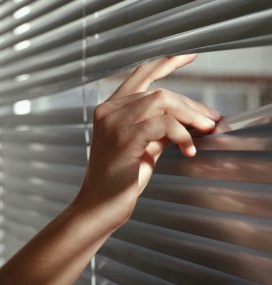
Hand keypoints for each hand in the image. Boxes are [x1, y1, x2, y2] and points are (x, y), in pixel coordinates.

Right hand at [79, 55, 220, 228]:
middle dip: (191, 104)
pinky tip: (188, 150)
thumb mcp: (142, 147)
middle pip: (159, 91)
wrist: (99, 205)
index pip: (141, 75)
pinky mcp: (124, 139)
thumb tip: (186, 119)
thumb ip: (158, 128)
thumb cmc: (120, 179)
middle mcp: (110, 111)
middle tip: (210, 120)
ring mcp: (114, 123)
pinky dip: (182, 135)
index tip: (189, 55)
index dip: (166, 62)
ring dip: (190, 116)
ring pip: (162, 101)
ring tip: (205, 130)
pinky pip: (163, 124)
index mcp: (112, 110)